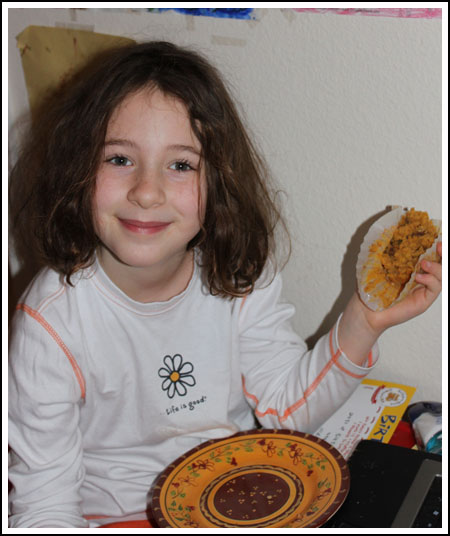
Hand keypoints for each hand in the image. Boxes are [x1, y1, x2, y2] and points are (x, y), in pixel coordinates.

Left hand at [339, 242, 441, 365]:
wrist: (366, 310)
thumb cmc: (370, 288)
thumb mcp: (377, 264)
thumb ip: (386, 250)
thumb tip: (390, 228)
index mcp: (412, 266)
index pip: (430, 253)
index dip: (436, 245)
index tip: (436, 236)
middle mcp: (422, 276)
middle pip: (442, 264)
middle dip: (444, 254)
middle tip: (440, 246)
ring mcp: (424, 289)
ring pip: (442, 275)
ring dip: (437, 267)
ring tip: (424, 263)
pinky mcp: (424, 300)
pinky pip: (435, 288)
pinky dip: (430, 280)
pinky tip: (419, 277)